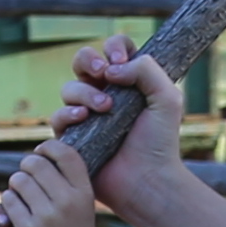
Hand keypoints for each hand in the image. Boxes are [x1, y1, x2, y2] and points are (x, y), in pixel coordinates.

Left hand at [0, 134, 104, 226]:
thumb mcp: (83, 209)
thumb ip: (69, 183)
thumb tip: (43, 154)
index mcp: (85, 193)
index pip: (66, 153)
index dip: (49, 148)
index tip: (41, 153)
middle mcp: (68, 201)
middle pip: (36, 163)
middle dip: (26, 167)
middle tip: (26, 176)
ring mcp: (47, 215)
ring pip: (19, 180)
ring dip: (15, 185)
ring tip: (20, 194)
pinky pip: (8, 201)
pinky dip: (7, 202)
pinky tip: (13, 210)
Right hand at [51, 38, 185, 190]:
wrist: (147, 179)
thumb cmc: (160, 142)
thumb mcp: (167, 98)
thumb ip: (146, 69)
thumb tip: (111, 69)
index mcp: (127, 82)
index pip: (114, 49)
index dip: (114, 48)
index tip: (122, 61)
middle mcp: (104, 94)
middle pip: (82, 61)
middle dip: (88, 60)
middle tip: (102, 71)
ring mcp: (85, 115)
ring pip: (69, 88)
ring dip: (85, 92)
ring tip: (106, 108)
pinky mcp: (72, 137)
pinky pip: (58, 117)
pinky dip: (68, 113)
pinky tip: (84, 118)